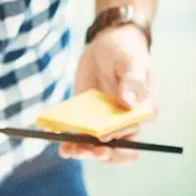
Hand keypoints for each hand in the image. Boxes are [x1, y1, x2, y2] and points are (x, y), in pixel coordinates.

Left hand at [63, 24, 155, 163]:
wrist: (107, 43)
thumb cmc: (126, 51)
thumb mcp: (133, 61)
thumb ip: (133, 82)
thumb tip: (129, 104)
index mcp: (141, 114)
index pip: (133, 140)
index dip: (119, 144)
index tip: (102, 137)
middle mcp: (124, 123)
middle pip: (114, 150)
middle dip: (98, 153)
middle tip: (83, 149)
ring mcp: (103, 122)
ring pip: (94, 146)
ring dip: (81, 150)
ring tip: (67, 149)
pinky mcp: (86, 117)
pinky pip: (77, 132)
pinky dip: (66, 137)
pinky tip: (54, 134)